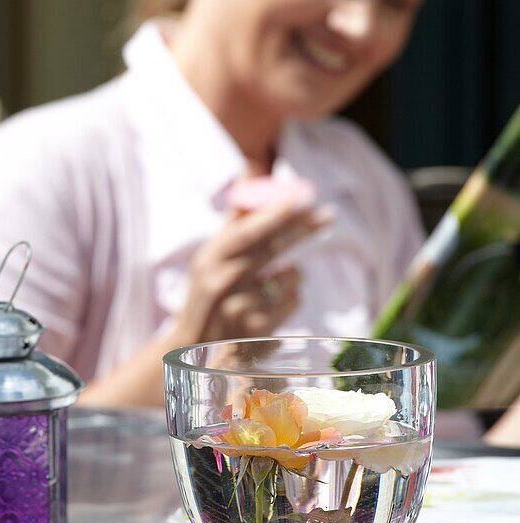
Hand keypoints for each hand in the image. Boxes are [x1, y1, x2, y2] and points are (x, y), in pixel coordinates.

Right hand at [171, 200, 332, 344]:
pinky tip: (269, 307)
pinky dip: (290, 299)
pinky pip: (295, 301)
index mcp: (211, 258)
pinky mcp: (260, 330)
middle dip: (304, 227)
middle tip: (328, 215)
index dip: (277, 213)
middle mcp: (224, 280)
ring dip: (290, 275)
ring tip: (268, 284)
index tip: (302, 197)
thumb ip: (234, 218)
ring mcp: (242, 307)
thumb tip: (252, 172)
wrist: (193, 350)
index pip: (249, 230)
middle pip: (274, 247)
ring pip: (291, 275)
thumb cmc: (207, 294)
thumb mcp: (210, 257)